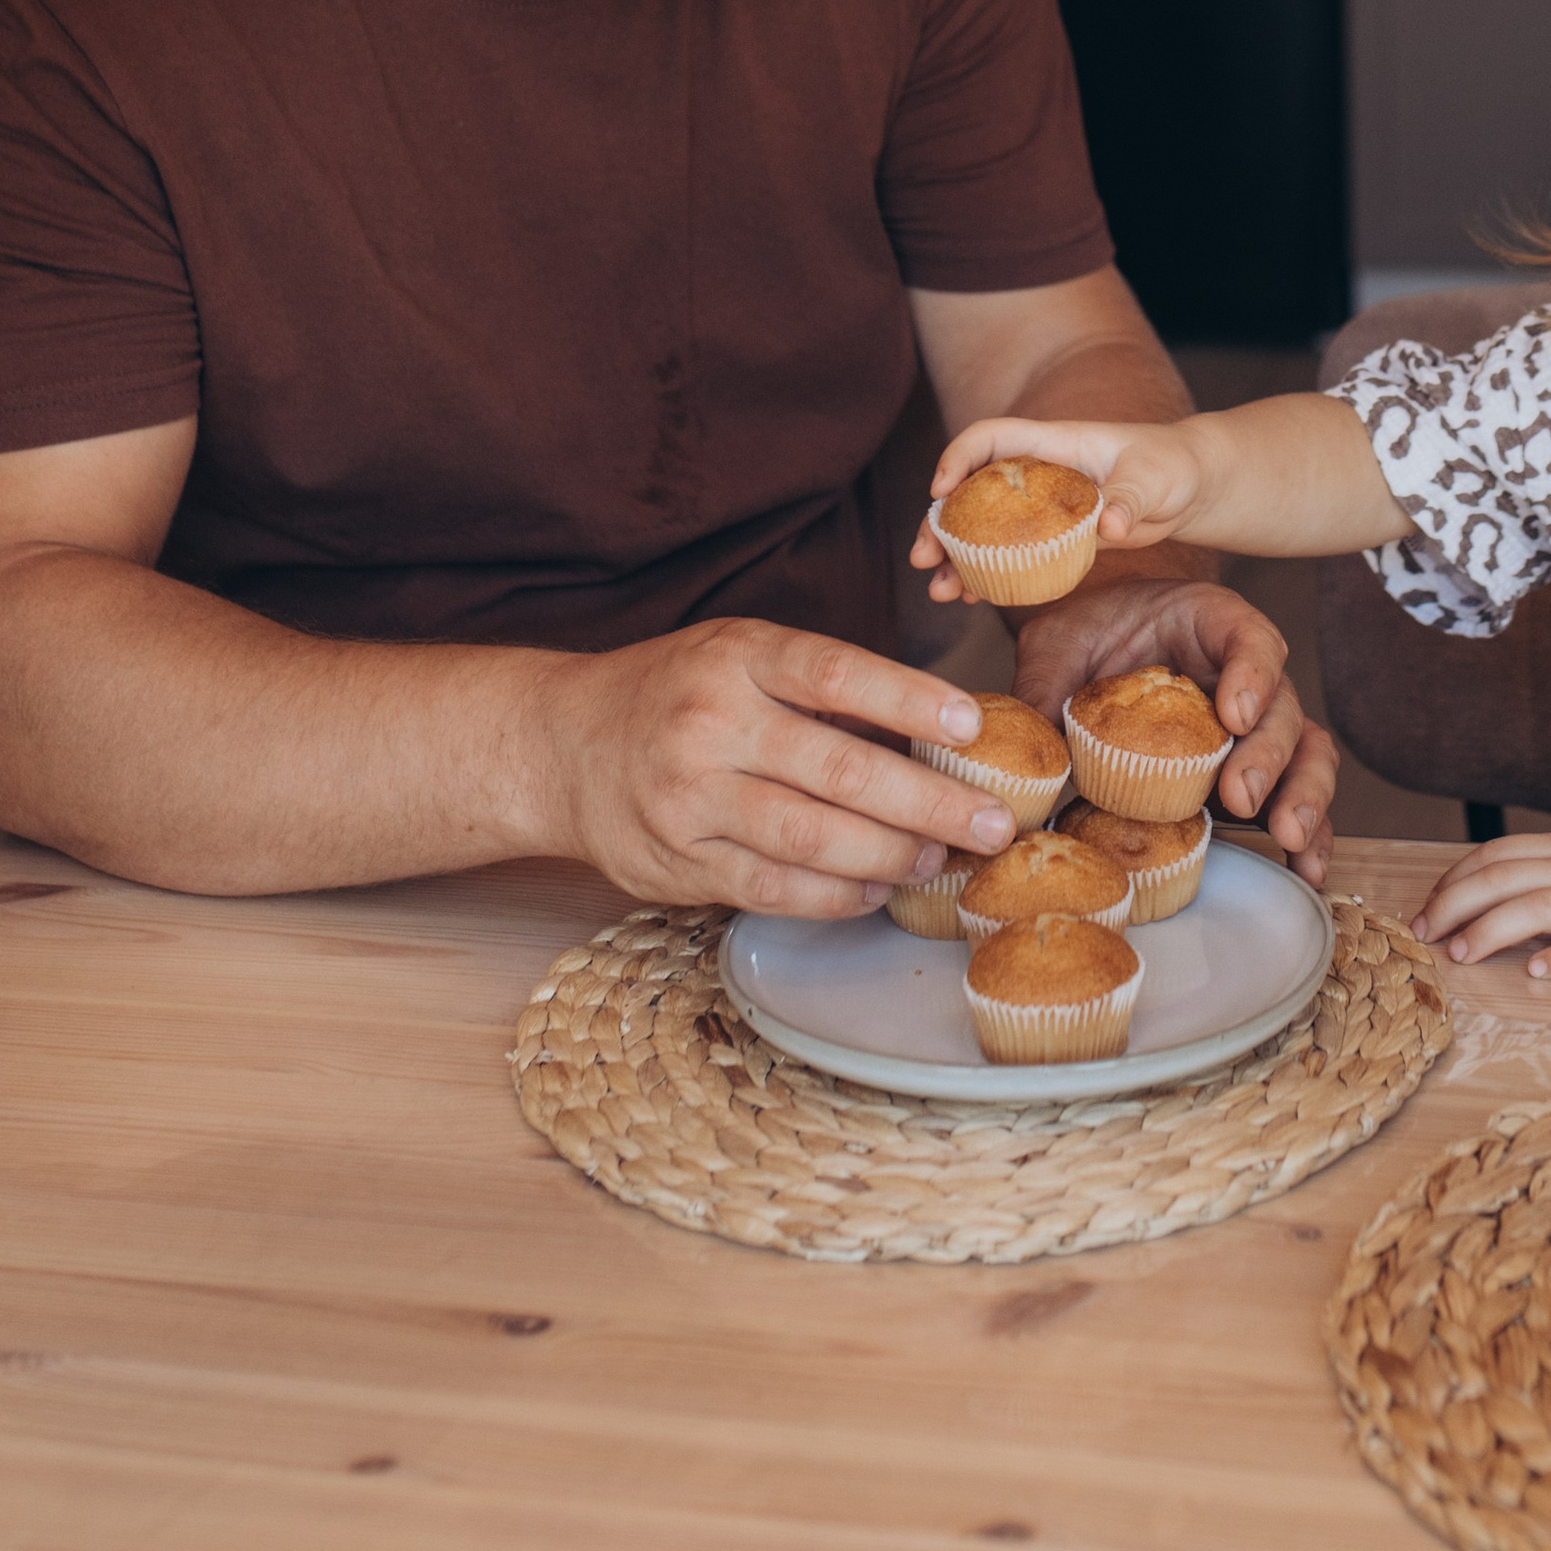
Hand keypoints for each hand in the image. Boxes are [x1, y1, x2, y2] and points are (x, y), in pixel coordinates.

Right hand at [543, 616, 1019, 916]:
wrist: (559, 744)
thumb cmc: (675, 693)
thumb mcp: (738, 656)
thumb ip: (820, 687)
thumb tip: (936, 728)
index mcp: (736, 657)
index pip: (837, 674)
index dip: (910, 701)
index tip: (971, 726)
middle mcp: (710, 725)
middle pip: (838, 770)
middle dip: (930, 802)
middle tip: (992, 822)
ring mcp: (688, 799)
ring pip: (811, 838)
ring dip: (889, 855)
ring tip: (937, 857)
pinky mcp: (676, 863)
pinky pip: (774, 888)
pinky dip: (836, 895)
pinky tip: (875, 889)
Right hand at [913, 413, 1209, 593]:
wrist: (1191, 487)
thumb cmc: (1172, 466)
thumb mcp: (1154, 478)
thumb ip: (1129, 497)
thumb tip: (1108, 525)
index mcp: (1054, 444)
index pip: (991, 437)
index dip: (959, 457)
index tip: (940, 489)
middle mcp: (1038, 472)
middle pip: (972, 490)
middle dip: (941, 521)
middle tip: (923, 557)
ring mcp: (1042, 507)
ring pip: (984, 528)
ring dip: (956, 557)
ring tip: (939, 591)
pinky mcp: (1054, 538)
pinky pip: (1010, 556)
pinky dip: (987, 575)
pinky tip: (970, 599)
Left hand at [1012, 573, 1337, 889]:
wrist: (1096, 640)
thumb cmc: (1086, 633)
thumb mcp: (1056, 647)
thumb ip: (1044, 688)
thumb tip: (1026, 757)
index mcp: (1210, 622)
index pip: (1250, 639)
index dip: (1251, 675)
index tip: (1232, 716)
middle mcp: (1249, 672)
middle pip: (1284, 707)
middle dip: (1269, 755)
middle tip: (1240, 796)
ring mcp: (1259, 723)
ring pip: (1308, 751)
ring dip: (1305, 796)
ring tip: (1289, 838)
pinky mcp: (1256, 768)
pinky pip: (1295, 794)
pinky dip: (1311, 833)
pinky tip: (1307, 870)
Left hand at [1413, 811, 1550, 977]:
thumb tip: (1527, 888)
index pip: (1497, 857)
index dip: (1454, 881)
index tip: (1424, 908)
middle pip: (1502, 879)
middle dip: (1452, 906)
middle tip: (1420, 936)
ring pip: (1537, 908)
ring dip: (1491, 932)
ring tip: (1459, 955)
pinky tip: (1540, 973)